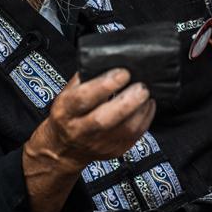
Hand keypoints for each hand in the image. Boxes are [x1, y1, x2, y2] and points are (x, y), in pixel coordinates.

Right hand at [26, 68, 155, 174]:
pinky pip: (136, 135)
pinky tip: (146, 105)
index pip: (83, 98)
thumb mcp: (67, 93)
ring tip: (145, 93)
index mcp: (66, 111)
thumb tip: (107, 60)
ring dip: (141, 109)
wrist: (65, 148)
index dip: (105, 85)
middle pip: (104, 120)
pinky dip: (146, 117)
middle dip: (127, 101)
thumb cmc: (69, 115)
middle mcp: (80, 129)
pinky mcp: (114, 150)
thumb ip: (84, 78)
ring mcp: (98, 143)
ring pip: (125, 129)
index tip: (122, 73)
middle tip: (141, 86)